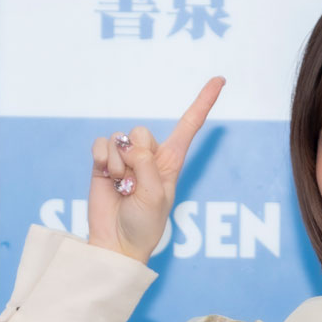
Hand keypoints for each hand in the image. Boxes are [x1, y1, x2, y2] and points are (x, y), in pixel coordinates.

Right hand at [88, 76, 223, 262]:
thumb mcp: (155, 196)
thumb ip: (147, 164)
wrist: (116, 242)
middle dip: (135, 156)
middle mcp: (149, 156)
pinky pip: (101, 143)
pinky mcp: (104, 162)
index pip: (189, 125)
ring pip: (120, 138)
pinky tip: (106, 175)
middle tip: (134, 184)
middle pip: (142, 132)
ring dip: (118, 165)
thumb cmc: (144, 224)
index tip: (220, 79)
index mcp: (170, 161)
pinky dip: (103, 158)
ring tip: (121, 187)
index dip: (203, 102)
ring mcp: (126, 158)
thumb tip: (129, 145)